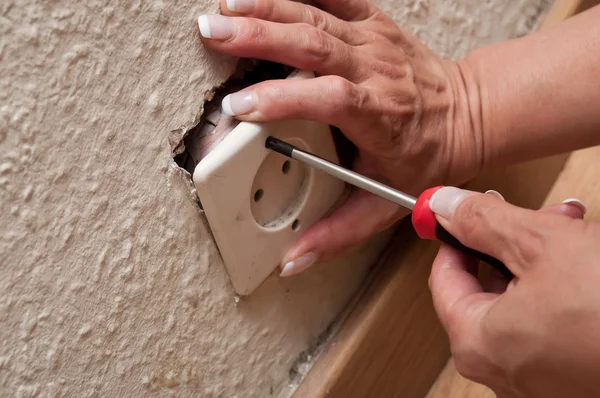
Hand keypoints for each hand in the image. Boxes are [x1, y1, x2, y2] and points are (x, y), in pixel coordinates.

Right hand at [197, 0, 479, 274]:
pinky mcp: (372, 24)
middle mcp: (374, 71)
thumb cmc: (429, 156)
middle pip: (314, 44)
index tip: (240, 106)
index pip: (328, 98)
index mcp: (379, 116)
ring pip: (316, 15)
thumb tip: (293, 258)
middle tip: (212, 33)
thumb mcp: (388, 204)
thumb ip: (337, 233)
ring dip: (268, 7)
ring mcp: (373, 42)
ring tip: (225, 8)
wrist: (469, 113)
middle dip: (259, 35)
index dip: (282, 98)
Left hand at [428, 187, 598, 397]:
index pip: (443, 279)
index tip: (463, 212)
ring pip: (521, 302)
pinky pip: (550, 324)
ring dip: (541, 258)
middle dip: (510, 241)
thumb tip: (446, 205)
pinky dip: (562, 290)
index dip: (454, 237)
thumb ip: (482, 221)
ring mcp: (540, 379)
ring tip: (572, 227)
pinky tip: (589, 263)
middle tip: (531, 214)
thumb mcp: (540, 244)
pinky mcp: (573, 377)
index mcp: (477, 344)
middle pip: (485, 289)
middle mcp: (502, 371)